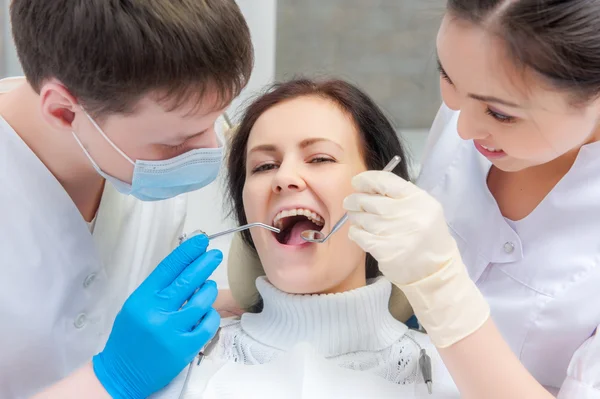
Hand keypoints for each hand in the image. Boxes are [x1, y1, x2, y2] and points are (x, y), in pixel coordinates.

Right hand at [93, 235, 221, 397]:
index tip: (201, 241)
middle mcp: (156, 313)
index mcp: (142, 299)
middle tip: (215, 255)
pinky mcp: (184, 348)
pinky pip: (208, 324)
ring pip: (202, 301)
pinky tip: (207, 312)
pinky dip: (211, 315)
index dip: (187, 252)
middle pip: (187, 281)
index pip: (168, 268)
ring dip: (209, 291)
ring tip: (208, 287)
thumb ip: (159, 289)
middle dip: (204, 264)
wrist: (121, 373)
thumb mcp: (136, 306)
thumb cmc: (130, 337)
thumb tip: (187, 267)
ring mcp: (171, 331)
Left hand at [344, 171, 488, 347]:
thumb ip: (398, 197)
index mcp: (419, 200)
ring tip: (356, 217)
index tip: (357, 182)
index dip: (367, 179)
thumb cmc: (426, 237)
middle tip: (350, 202)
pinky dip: (355, 232)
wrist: (435, 271)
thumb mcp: (422, 210)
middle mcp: (408, 214)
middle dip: (355, 199)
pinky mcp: (385, 251)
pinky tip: (359, 233)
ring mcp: (396, 233)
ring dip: (355, 216)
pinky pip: (360, 236)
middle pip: (370, 200)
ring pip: (363, 218)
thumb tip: (367, 187)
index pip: (386, 181)